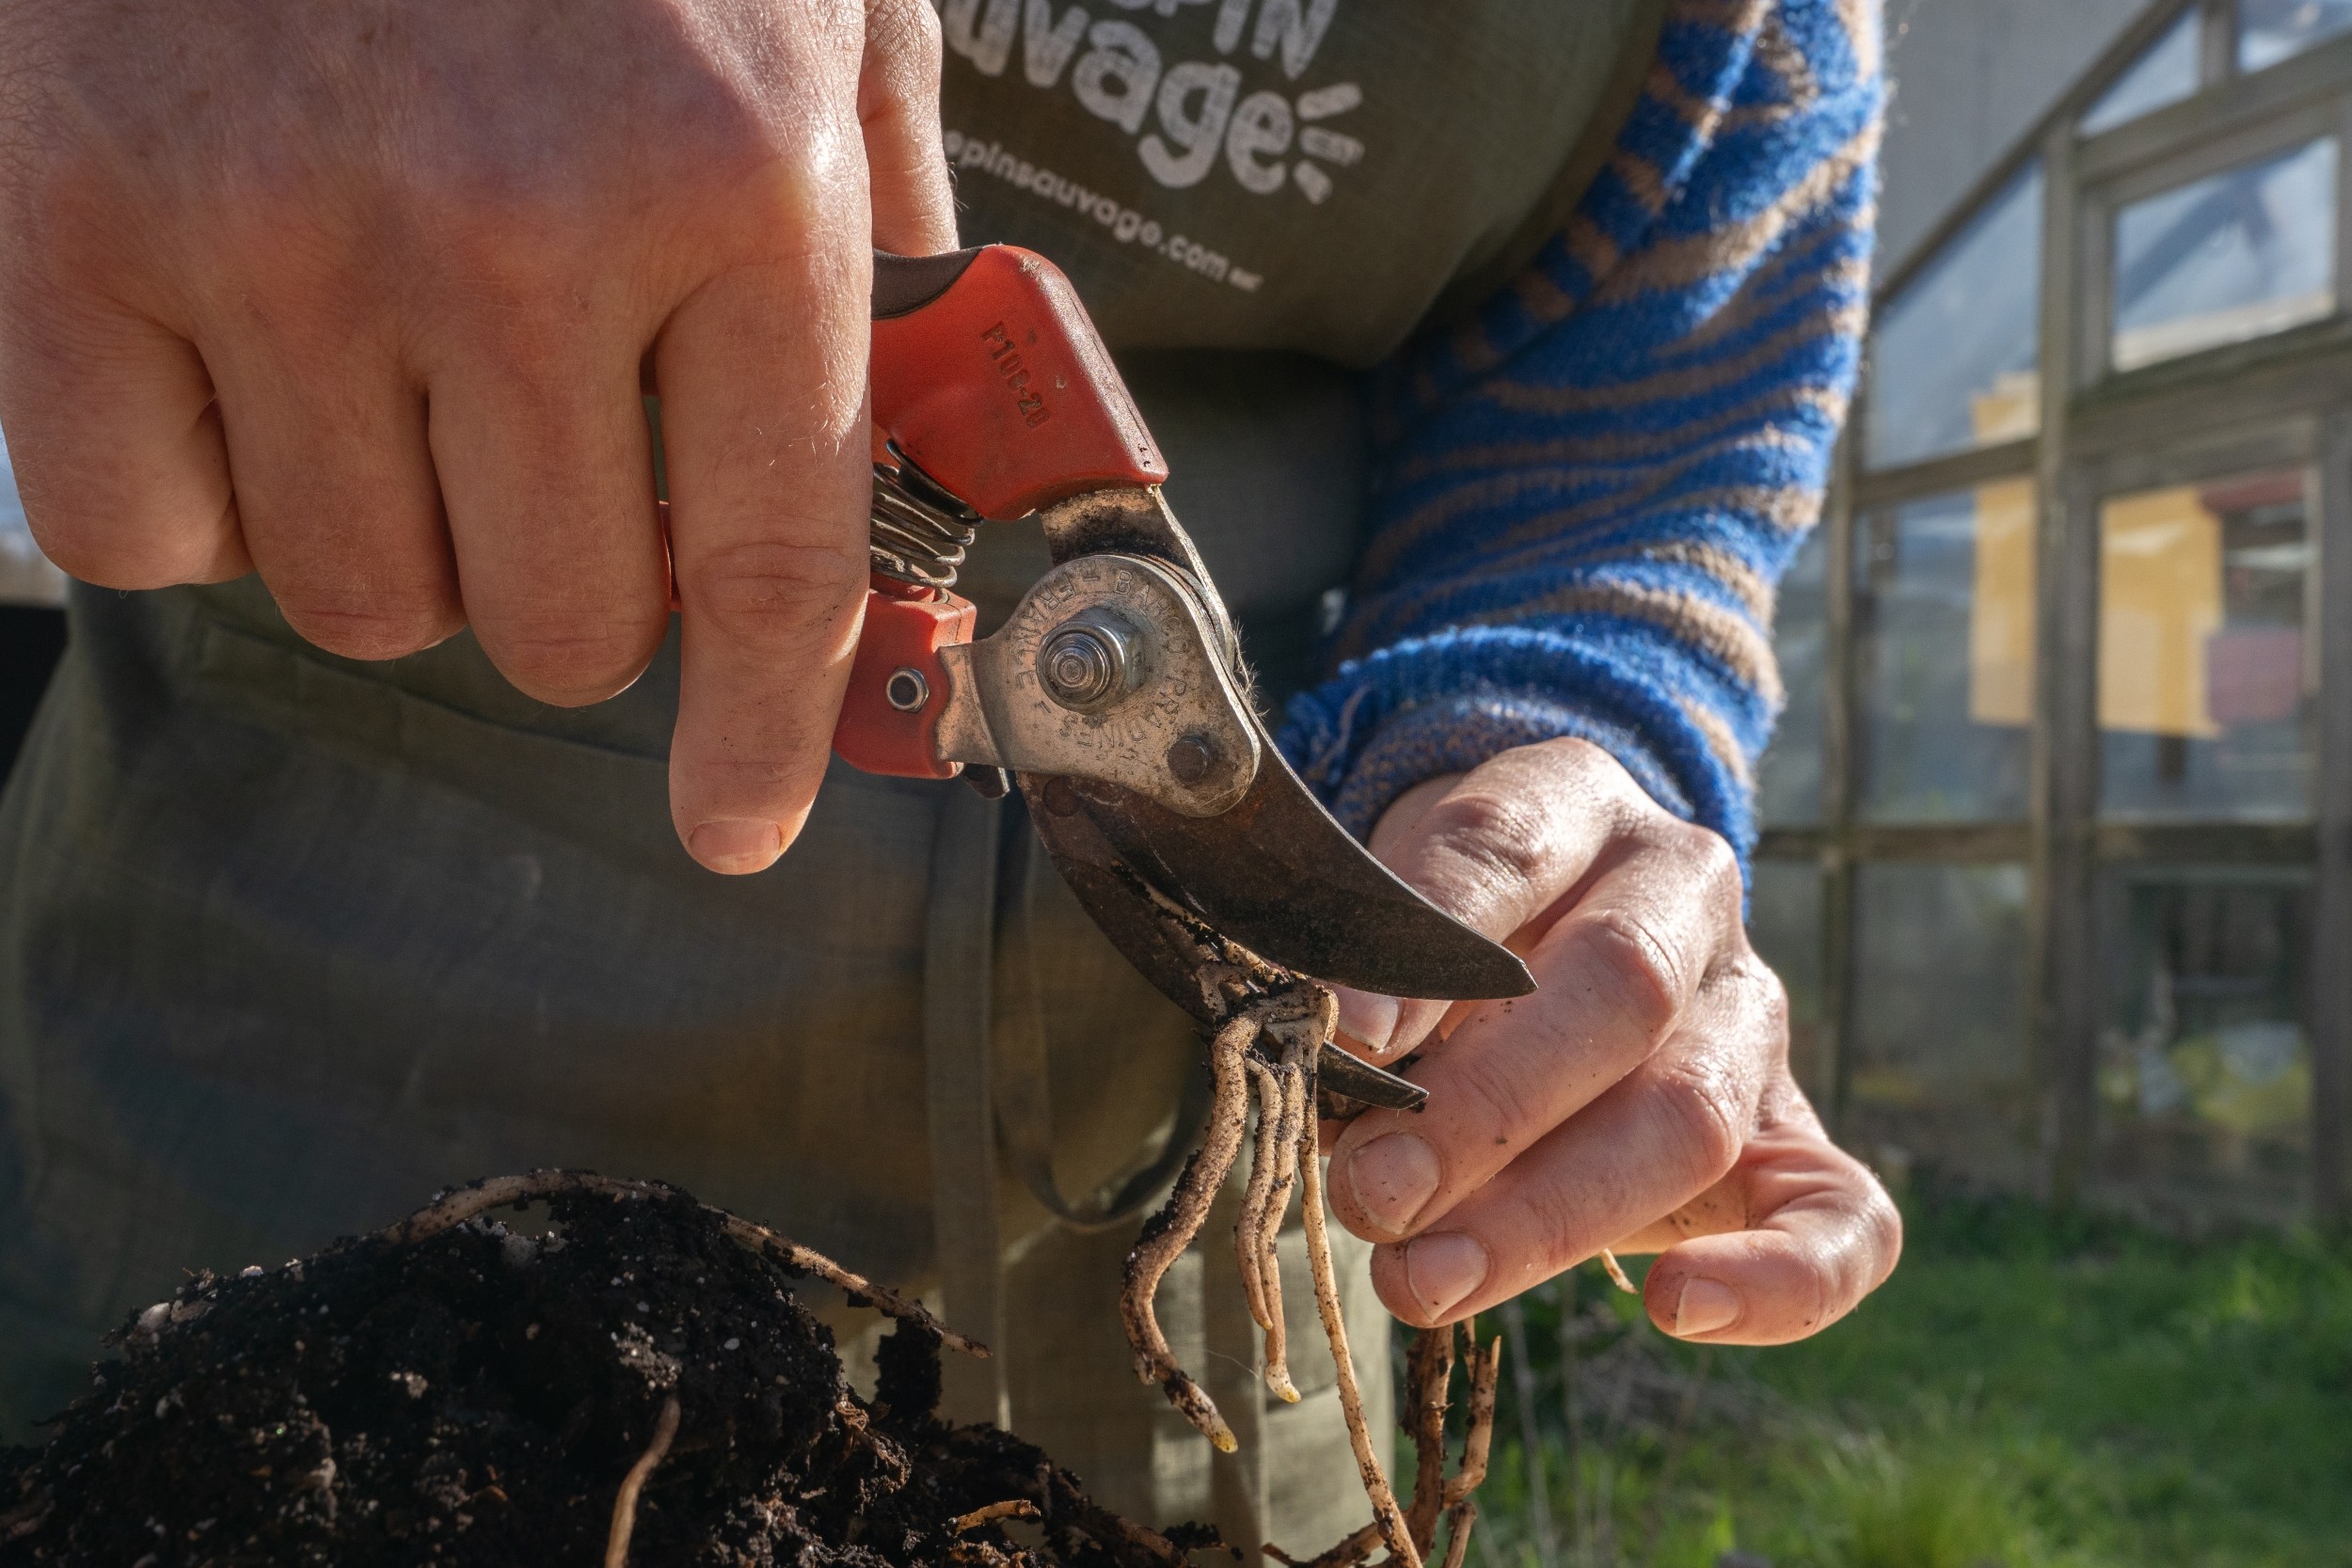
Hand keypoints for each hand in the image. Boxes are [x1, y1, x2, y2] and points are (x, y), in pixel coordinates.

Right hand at [0, 0, 953, 872]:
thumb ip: (876, 168)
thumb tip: (911, 356)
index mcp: (736, 177)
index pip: (777, 557)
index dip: (768, 727)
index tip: (741, 820)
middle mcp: (516, 235)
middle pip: (563, 623)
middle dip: (586, 584)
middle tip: (561, 464)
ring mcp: (277, 235)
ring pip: (364, 597)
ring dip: (408, 534)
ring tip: (404, 376)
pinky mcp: (66, 220)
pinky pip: (144, 528)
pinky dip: (207, 492)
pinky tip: (253, 365)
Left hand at [1325, 739, 1900, 1344]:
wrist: (1547, 940)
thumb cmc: (1434, 929)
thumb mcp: (1385, 905)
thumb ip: (1363, 969)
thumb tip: (1327, 1066)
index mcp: (1574, 801)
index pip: (1505, 846)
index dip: (1427, 944)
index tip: (1343, 1033)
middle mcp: (1684, 891)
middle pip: (1618, 990)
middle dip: (1483, 1108)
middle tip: (1371, 1191)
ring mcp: (1751, 1014)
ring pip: (1692, 1114)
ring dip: (1551, 1213)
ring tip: (1424, 1277)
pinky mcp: (1795, 1135)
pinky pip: (1841, 1219)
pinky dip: (1775, 1280)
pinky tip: (1677, 1309)